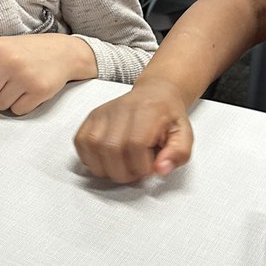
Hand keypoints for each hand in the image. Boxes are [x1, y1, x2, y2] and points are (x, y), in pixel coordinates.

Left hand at [0, 34, 95, 114]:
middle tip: (5, 80)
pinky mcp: (39, 91)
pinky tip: (28, 91)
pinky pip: (17, 110)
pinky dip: (20, 105)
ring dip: (5, 99)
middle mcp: (10, 61)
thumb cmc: (27, 51)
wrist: (63, 52)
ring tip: (18, 84)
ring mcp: (25, 77)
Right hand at [74, 80, 193, 182]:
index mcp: (148, 110)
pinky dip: (91, 159)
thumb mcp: (184, 135)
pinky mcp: (91, 118)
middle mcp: (121, 109)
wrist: (155, 94)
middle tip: (136, 172)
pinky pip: (81, 144)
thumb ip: (178, 153)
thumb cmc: (168, 116)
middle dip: (124, 172)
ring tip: (123, 166)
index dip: (141, 166)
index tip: (149, 169)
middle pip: (111, 149)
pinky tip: (107, 160)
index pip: (135, 144)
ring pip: (93, 148)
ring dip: (107, 169)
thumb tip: (161, 169)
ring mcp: (103, 113)